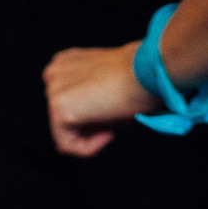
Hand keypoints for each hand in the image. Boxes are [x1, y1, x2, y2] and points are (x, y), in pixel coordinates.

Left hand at [44, 42, 154, 156]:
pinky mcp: (59, 109)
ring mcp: (53, 90)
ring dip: (95, 132)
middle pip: (65, 119)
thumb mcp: (111, 81)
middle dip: (94, 123)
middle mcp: (55, 72)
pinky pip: (67, 145)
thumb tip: (96, 116)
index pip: (67, 104)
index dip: (94, 114)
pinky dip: (90, 147)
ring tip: (116, 117)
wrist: (153, 69)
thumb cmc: (144, 75)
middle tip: (119, 115)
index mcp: (67, 62)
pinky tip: (110, 131)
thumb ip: (94, 94)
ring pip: (66, 133)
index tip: (116, 110)